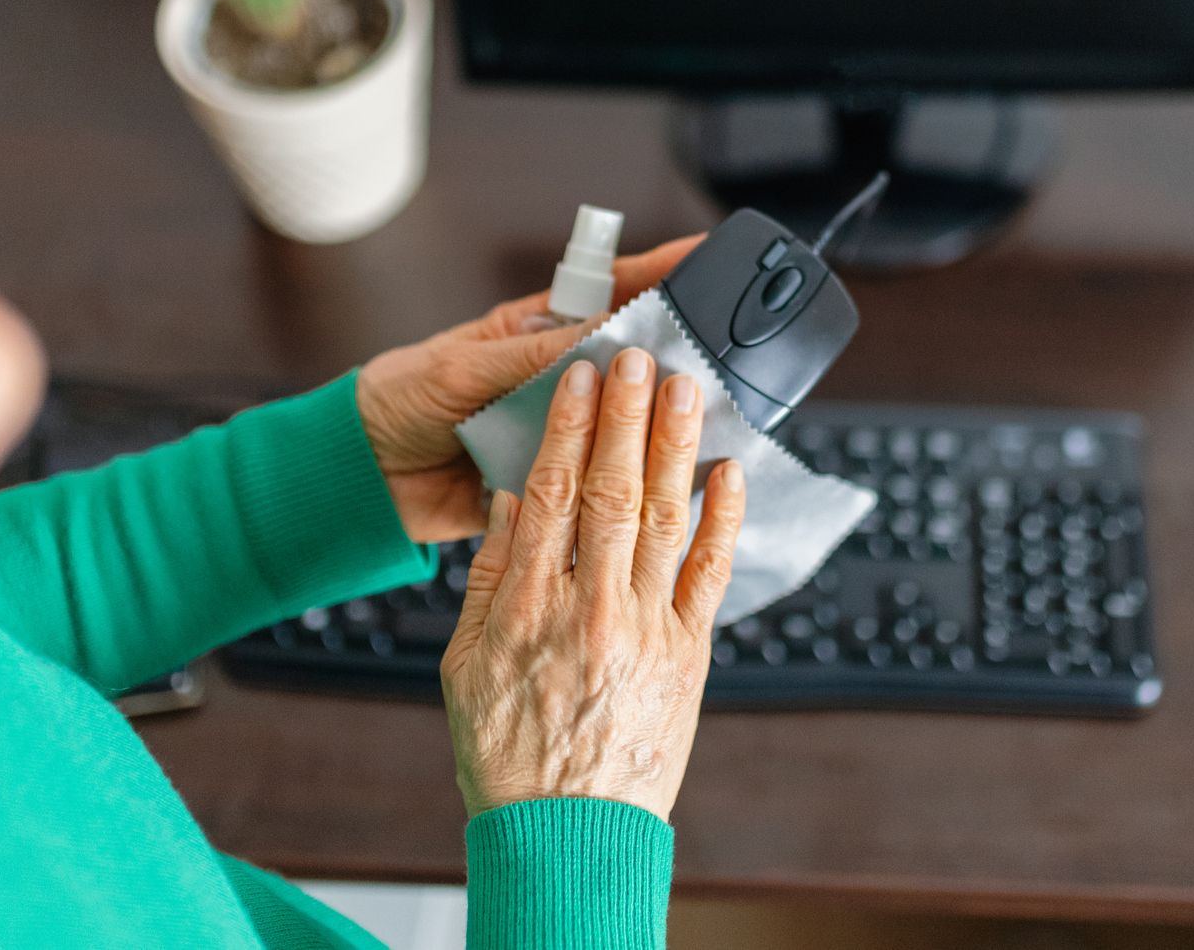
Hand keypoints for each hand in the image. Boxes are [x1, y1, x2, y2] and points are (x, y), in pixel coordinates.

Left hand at [354, 236, 702, 543]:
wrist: (360, 475)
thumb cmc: (401, 400)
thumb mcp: (465, 368)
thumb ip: (531, 358)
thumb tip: (603, 340)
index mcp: (540, 332)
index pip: (612, 294)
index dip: (660, 273)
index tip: (706, 254)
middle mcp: (559, 380)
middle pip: (632, 364)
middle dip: (675, 358)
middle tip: (722, 354)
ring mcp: (559, 431)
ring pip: (623, 425)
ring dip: (655, 426)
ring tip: (704, 420)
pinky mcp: (551, 482)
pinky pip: (596, 482)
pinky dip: (622, 484)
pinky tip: (658, 482)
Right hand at [441, 348, 745, 821]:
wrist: (566, 836)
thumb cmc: (510, 754)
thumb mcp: (464, 664)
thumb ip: (490, 578)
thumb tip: (510, 502)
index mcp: (529, 605)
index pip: (550, 491)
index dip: (569, 426)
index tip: (582, 378)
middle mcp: (592, 607)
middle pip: (613, 490)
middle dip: (628, 416)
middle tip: (640, 357)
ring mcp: (647, 629)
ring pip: (666, 518)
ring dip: (676, 446)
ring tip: (686, 388)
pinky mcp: (689, 655)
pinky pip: (709, 575)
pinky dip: (722, 520)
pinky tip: (729, 471)